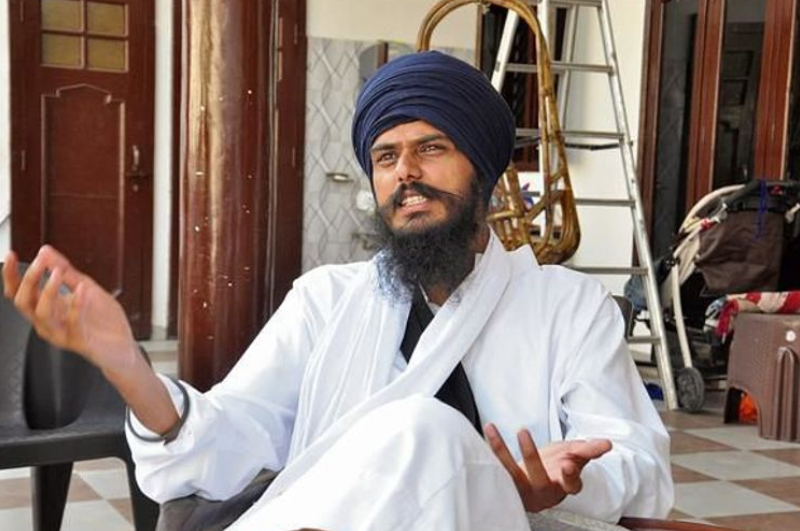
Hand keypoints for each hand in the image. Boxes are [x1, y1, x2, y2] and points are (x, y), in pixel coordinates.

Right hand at [2, 246, 138, 374]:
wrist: (123, 347)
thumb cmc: (104, 322)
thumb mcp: (85, 287)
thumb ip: (66, 271)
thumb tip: (46, 252)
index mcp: (47, 309)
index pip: (19, 292)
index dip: (10, 275)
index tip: (11, 256)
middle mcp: (49, 322)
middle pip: (22, 302)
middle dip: (28, 279)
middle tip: (40, 262)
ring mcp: (62, 333)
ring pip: (41, 313)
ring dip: (48, 290)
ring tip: (58, 272)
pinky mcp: (79, 341)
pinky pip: (72, 322)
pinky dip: (76, 303)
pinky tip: (81, 289)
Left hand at [485, 423, 611, 512]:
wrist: (536, 477)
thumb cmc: (557, 466)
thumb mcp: (575, 456)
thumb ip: (589, 450)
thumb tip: (606, 444)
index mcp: (564, 485)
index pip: (570, 485)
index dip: (570, 476)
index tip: (568, 464)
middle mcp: (543, 490)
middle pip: (538, 478)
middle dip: (531, 456)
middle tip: (524, 432)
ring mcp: (523, 488)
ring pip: (511, 474)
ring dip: (501, 451)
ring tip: (492, 429)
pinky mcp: (507, 483)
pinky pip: (497, 468)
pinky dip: (489, 451)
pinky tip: (485, 433)